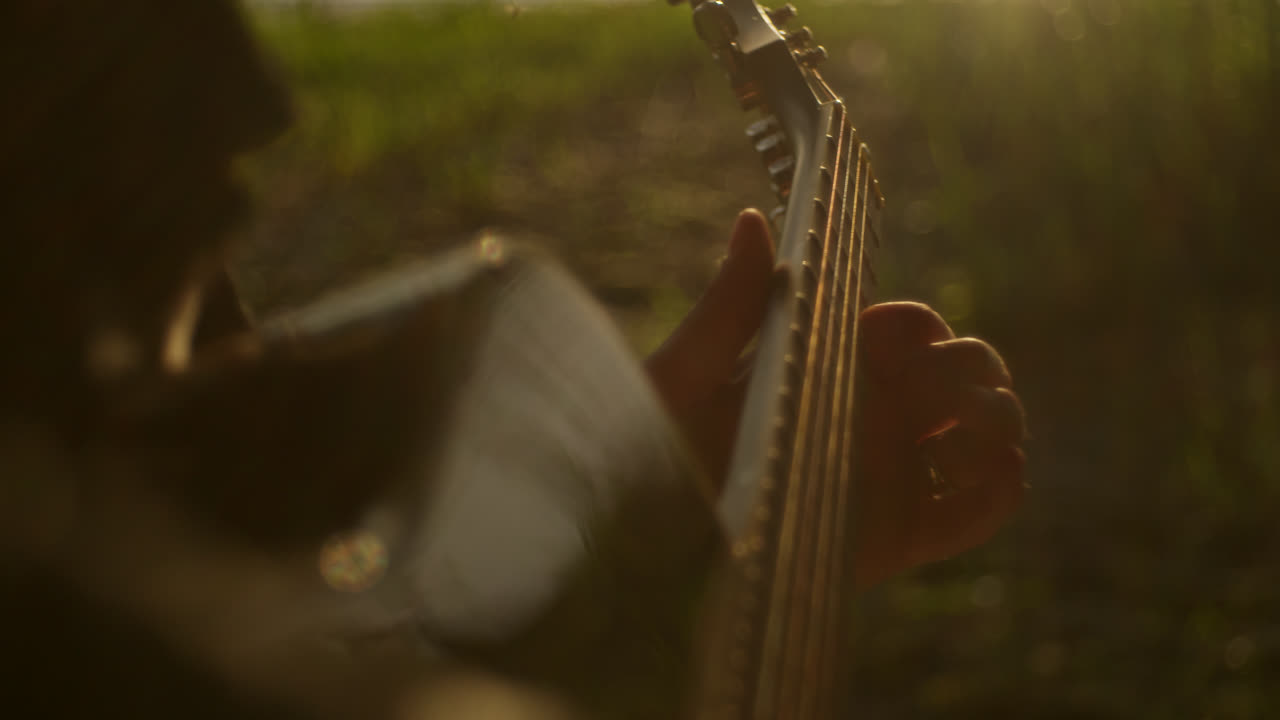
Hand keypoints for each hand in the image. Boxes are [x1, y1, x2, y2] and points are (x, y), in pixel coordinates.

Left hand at [645, 209, 1025, 587]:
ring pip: (987, 434)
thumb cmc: (656, 451)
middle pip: (966, 372)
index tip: (905, 342)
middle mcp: (871, 412)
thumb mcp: (689, 372)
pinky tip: (985, 471)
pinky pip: (979, 513)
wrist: (655, 547)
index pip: (913, 326)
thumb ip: (732, 303)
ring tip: (965, 438)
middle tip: (954, 396)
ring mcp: (891, 472)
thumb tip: (754, 219)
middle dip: (980, 370)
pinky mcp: (901, 536)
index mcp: (830, 361)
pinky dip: (1005, 489)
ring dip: (1001, 421)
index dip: (926, 326)